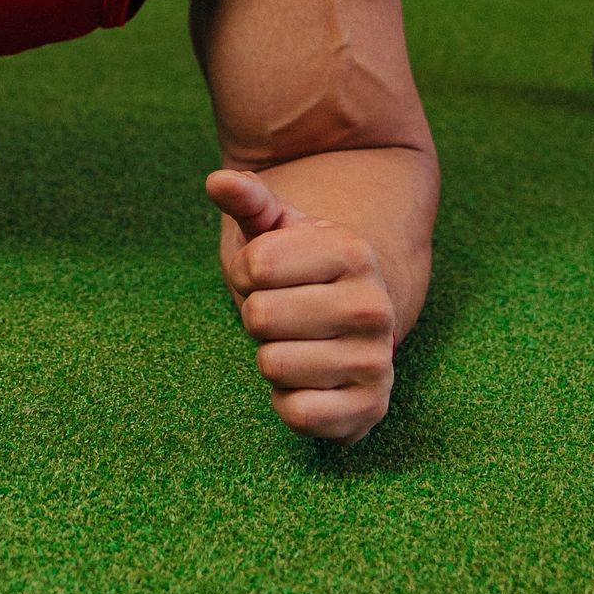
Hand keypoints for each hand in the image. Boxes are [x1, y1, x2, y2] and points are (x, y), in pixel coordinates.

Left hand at [205, 168, 396, 444]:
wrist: (351, 328)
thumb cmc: (302, 272)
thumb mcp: (278, 230)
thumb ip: (249, 201)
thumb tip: (216, 180)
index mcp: (354, 254)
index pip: (255, 265)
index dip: (246, 273)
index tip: (269, 277)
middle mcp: (375, 307)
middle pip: (260, 317)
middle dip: (256, 318)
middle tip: (283, 316)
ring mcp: (376, 362)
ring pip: (273, 366)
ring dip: (271, 360)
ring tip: (298, 345)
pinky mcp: (368, 410)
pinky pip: (296, 413)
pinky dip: (287, 401)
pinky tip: (307, 383)